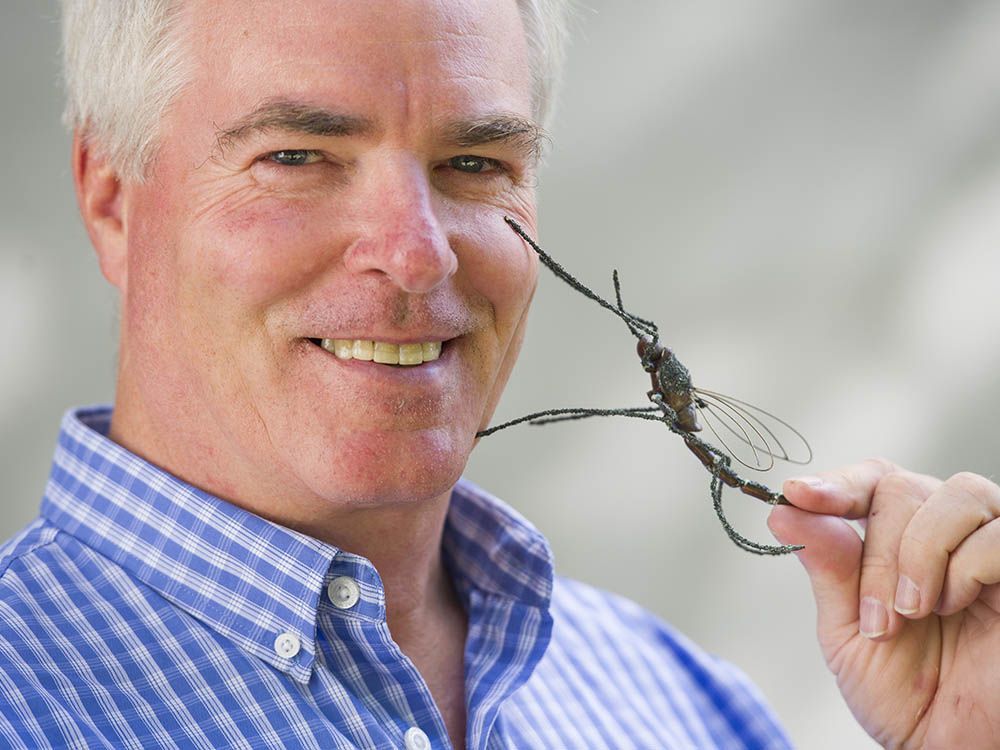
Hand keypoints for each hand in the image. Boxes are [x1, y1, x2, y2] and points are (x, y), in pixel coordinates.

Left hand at [768, 459, 999, 748]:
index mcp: (900, 541)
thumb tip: (785, 510)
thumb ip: (827, 568)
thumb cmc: (906, 696)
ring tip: (913, 612)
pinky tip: (956, 607)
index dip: (836, 483)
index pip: (873, 481)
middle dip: (879, 553)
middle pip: (905, 487)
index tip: (798, 494)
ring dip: (920, 553)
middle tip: (878, 618)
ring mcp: (991, 546)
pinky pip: (998, 534)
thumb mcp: (848, 631)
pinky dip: (967, 565)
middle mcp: (949, 534)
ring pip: (958, 493)